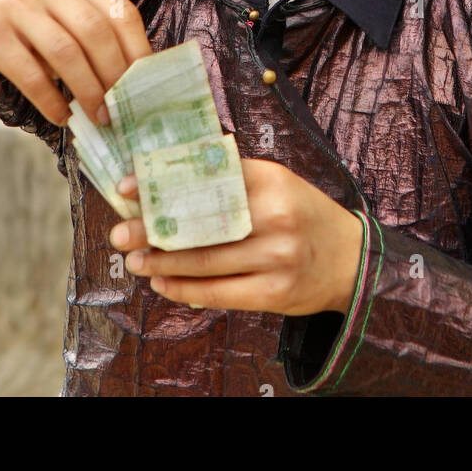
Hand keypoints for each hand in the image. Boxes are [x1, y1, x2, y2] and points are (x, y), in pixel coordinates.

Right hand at [0, 0, 151, 126]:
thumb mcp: (57, 16)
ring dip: (86, 90)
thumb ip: (89, 35)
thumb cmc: (20, 27)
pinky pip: (31, 73)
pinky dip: (51, 100)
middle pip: (95, 32)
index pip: (118, 11)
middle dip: (113, 75)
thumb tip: (131, 81)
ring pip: (66, 52)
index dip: (137, 49)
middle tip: (120, 108)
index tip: (145, 84)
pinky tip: (60, 116)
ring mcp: (16, 5)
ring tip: (96, 116)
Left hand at [108, 158, 364, 316]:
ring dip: (162, 264)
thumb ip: (232, 181)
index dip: (161, 184)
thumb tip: (167, 187)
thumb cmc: (303, 215)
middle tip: (120, 234)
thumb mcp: (277, 183)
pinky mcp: (275, 292)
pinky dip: (185, 289)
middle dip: (153, 230)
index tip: (127, 189)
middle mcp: (275, 215)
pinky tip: (163, 285)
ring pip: (205, 261)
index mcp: (271, 180)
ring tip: (135, 261)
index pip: (206, 178)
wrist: (351, 259)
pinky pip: (219, 292)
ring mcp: (276, 256)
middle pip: (200, 223)